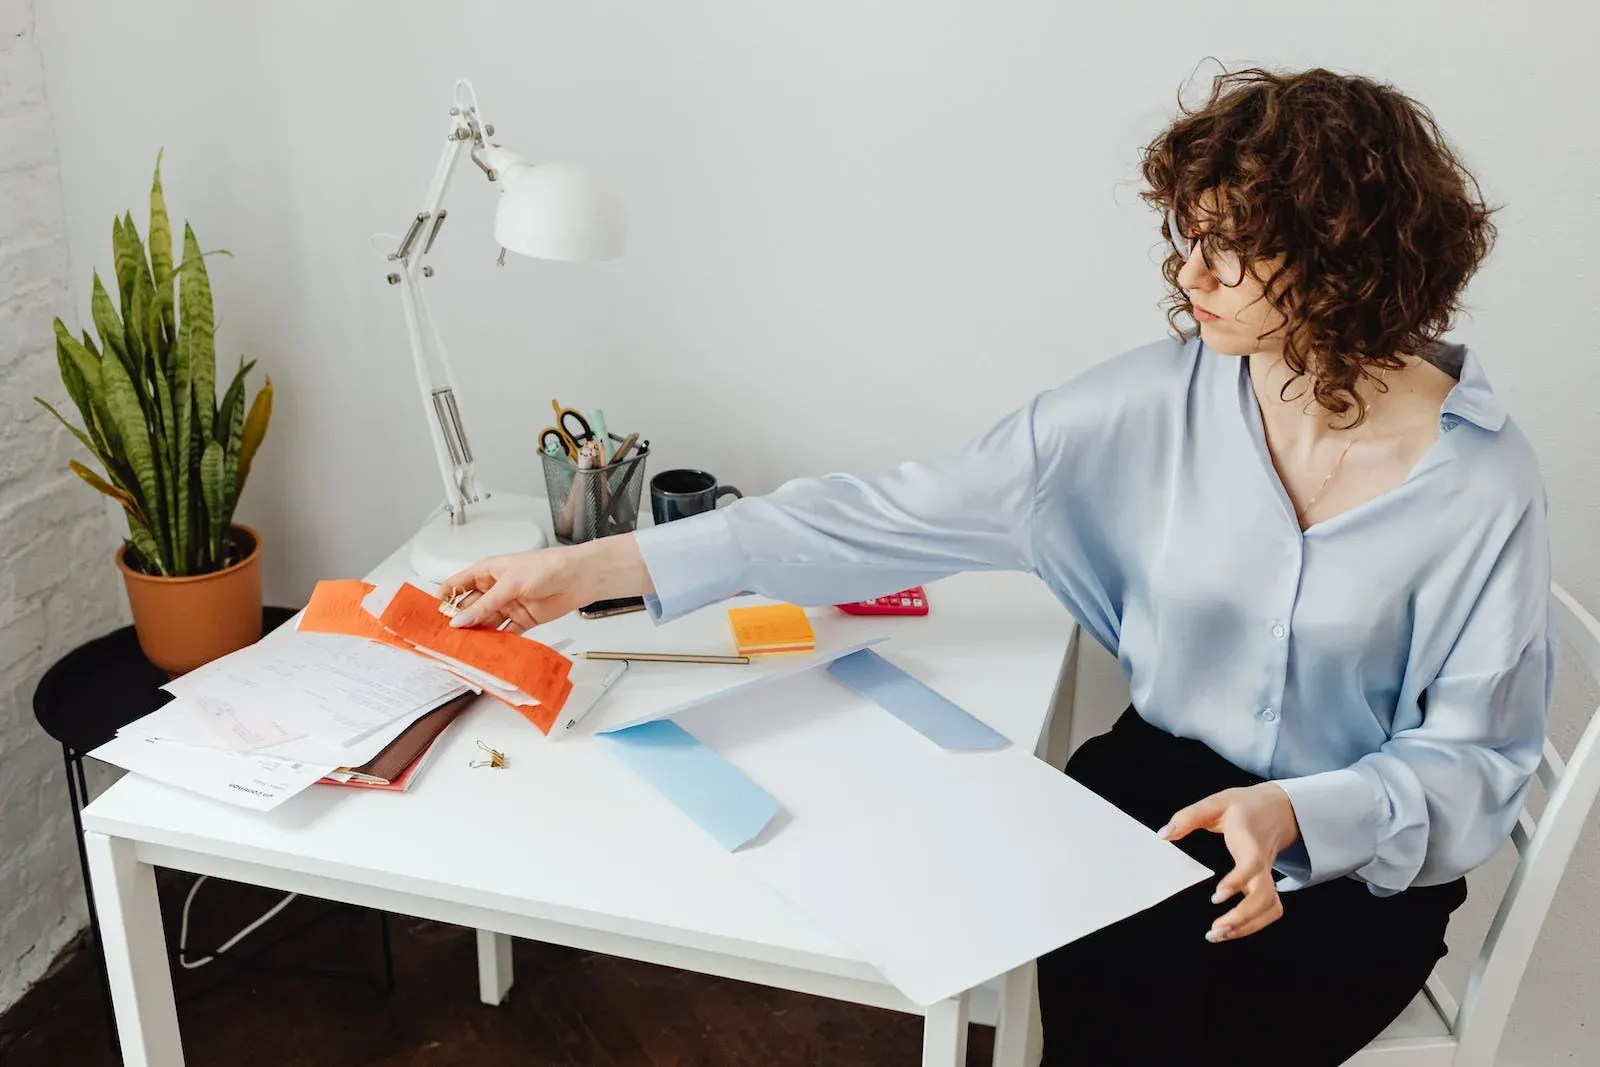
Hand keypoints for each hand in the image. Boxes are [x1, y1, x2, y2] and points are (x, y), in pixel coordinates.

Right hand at [440, 534, 652, 632]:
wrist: (579, 577)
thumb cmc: (548, 566)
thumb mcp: (510, 583)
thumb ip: (486, 604)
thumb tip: (460, 620)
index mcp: (487, 572)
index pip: (456, 586)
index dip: (442, 600)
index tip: (431, 617)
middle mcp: (494, 589)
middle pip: (469, 609)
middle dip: (458, 623)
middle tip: (446, 640)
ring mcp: (507, 606)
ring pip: (485, 624)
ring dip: (477, 636)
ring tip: (465, 649)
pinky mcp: (522, 620)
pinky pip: (505, 634)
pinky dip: (498, 642)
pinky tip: (490, 651)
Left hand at [1159, 783, 1300, 942]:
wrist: (1278, 808)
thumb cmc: (1244, 806)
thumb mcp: (1215, 802)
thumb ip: (1188, 817)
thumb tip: (1164, 834)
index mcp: (1250, 841)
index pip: (1252, 864)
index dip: (1238, 881)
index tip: (1218, 895)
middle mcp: (1263, 862)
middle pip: (1265, 895)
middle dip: (1243, 916)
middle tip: (1215, 929)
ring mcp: (1268, 875)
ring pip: (1270, 907)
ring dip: (1248, 926)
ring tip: (1220, 934)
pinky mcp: (1267, 884)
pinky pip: (1270, 910)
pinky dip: (1255, 924)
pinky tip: (1232, 930)